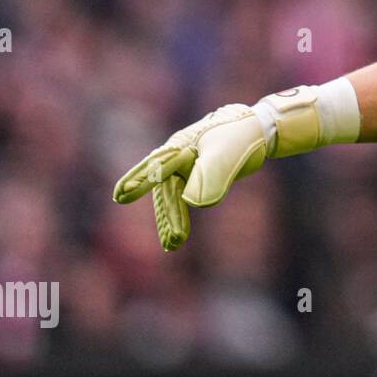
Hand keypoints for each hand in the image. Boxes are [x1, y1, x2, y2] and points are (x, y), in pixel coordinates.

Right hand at [112, 104, 267, 250]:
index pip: (158, 166)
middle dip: (168, 216)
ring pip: (171, 199)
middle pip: (167, 190)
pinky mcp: (190, 180)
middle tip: (174, 241)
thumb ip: (210, 175)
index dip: (140, 181)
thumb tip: (192, 202)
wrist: (255, 131)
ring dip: (170, 222)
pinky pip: (178, 202)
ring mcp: (181, 170)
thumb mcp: (227, 154)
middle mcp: (175, 158)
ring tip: (173, 245)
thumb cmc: (239, 137)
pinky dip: (176, 219)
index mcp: (180, 145)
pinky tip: (174, 240)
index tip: (121, 196)